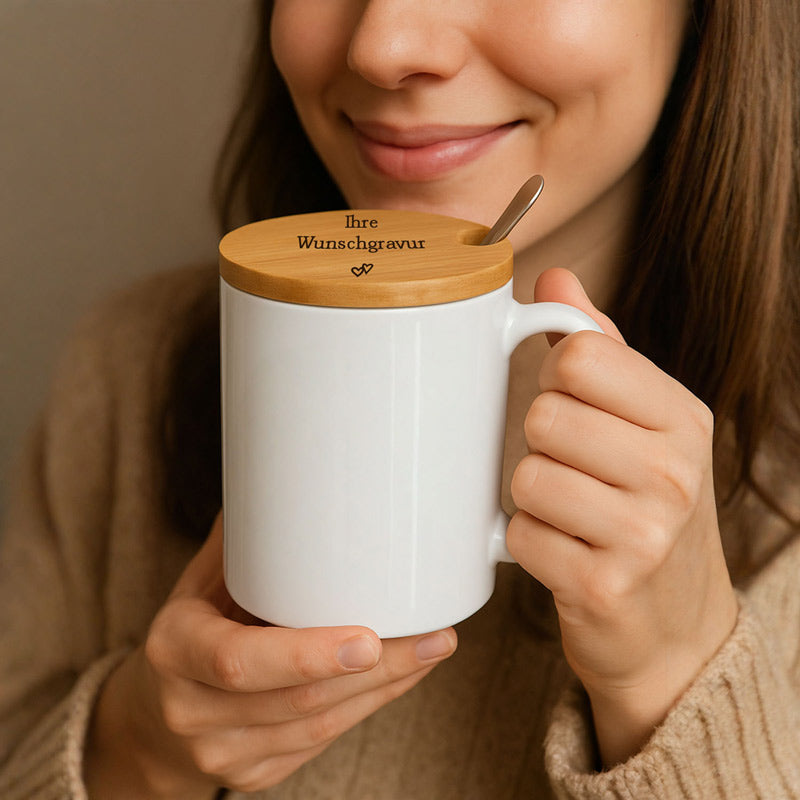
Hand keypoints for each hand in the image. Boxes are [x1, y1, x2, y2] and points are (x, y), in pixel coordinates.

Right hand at [85, 514, 456, 797]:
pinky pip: (322, 743)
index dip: (306, 654)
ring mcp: (224, 753)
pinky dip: (369, 706)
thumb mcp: (196, 585)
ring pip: (320, 727)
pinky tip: (402, 676)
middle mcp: (193, 710)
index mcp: (175, 650)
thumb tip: (289, 484)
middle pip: (298, 700)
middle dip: (377, 671)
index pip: (238, 662)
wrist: (153, 719)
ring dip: (387, 688)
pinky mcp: (256, 776)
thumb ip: (241, 546)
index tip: (368, 638)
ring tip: (434, 648)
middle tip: (433, 636)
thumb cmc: (187, 634)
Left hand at [508, 268, 737, 765]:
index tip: (569, 403)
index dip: (553, 377)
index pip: (578, 356)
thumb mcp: (644, 422)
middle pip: (543, 416)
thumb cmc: (647, 506)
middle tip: (571, 469)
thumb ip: (598, 348)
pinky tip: (562, 551)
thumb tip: (553, 279)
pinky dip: (526, 543)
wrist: (677, 626)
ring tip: (568, 513)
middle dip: (540, 443)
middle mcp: (673, 472)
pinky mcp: (602, 587)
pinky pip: (519, 536)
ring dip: (531, 497)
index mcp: (681, 416)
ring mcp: (643, 535)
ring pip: (526, 477)